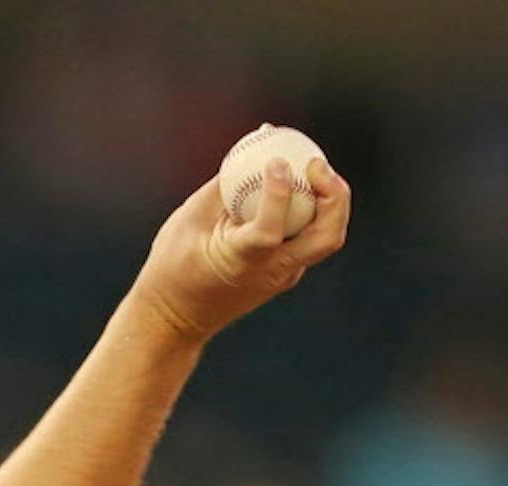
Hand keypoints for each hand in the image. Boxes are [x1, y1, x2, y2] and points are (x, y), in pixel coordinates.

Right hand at [129, 155, 350, 343]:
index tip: (275, 160)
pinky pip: (308, 236)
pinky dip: (311, 208)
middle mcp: (271, 272)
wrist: (175, 320)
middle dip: (334, 196)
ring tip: (312, 169)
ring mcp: (283, 276)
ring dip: (329, 200)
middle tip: (317, 164)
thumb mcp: (188, 221)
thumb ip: (225, 185)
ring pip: (326, 236)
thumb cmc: (173, 268)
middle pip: (327, 237)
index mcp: (240, 262)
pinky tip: (298, 186)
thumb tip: (257, 142)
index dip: (279, 192)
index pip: (271, 229)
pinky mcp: (286, 273)